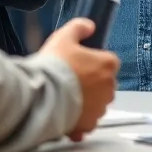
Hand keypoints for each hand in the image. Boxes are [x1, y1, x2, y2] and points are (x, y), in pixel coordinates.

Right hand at [38, 18, 119, 141]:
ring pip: (97, 103)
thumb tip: (90, 26)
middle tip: (70, 79)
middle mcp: (109, 89)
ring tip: (65, 97)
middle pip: (104, 84)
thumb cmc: (55, 65)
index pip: (109, 62)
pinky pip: (88, 122)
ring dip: (86, 101)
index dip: (94, 62)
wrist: (42, 96)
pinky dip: (80, 120)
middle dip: (92, 83)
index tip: (79, 63)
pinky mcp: (89, 125)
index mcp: (108, 66)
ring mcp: (100, 109)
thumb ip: (78, 27)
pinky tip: (66, 115)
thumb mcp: (63, 37)